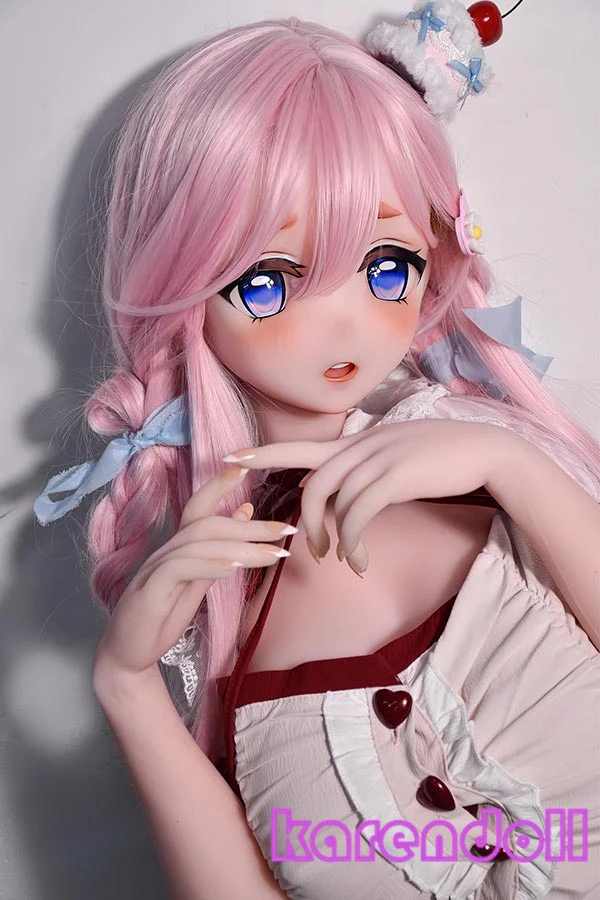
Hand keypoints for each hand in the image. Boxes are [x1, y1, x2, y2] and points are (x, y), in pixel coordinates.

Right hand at [92, 464, 296, 683]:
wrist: (128, 656)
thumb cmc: (162, 616)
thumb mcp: (197, 579)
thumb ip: (219, 549)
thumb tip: (244, 511)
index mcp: (177, 548)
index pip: (197, 507)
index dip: (219, 485)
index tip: (248, 468)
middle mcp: (164, 552)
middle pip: (207, 525)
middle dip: (250, 527)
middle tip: (286, 531)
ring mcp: (154, 570)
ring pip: (198, 544)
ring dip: (239, 548)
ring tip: (271, 555)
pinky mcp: (149, 592)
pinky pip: (179, 569)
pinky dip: (208, 565)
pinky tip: (232, 568)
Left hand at [223, 420, 511, 574]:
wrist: (483, 451)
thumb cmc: (440, 458)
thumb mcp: (395, 455)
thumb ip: (364, 469)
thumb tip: (340, 493)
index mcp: (356, 442)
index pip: (300, 445)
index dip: (263, 452)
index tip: (230, 457)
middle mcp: (360, 447)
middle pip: (311, 483)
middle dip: (305, 523)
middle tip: (314, 551)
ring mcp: (377, 459)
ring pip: (333, 501)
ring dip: (331, 538)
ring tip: (342, 559)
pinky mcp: (395, 477)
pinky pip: (358, 514)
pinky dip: (353, 541)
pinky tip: (360, 559)